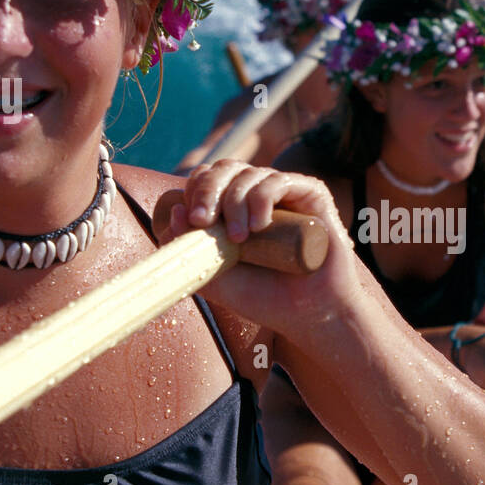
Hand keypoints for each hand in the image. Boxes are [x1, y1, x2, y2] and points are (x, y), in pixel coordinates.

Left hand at [156, 160, 361, 345]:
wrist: (311, 316)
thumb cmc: (265, 298)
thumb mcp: (215, 279)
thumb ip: (189, 250)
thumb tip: (174, 210)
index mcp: (235, 208)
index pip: (206, 180)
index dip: (194, 192)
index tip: (191, 221)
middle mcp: (258, 195)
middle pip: (224, 169)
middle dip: (207, 190)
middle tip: (203, 220)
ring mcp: (285, 193)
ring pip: (249, 174)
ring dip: (235, 202)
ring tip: (239, 239)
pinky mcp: (311, 195)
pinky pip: (280, 181)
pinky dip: (262, 198)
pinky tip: (259, 226)